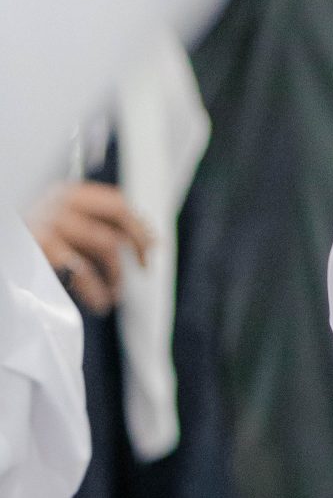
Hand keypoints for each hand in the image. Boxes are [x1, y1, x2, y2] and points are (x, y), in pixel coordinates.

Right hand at [27, 178, 152, 312]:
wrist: (2, 255)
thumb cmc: (25, 247)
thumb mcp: (57, 229)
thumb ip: (90, 227)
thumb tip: (146, 238)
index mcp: (66, 194)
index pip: (116, 202)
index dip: (138, 225)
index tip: (152, 245)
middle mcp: (60, 201)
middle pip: (118, 212)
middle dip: (139, 239)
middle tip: (145, 266)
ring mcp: (51, 222)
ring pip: (107, 244)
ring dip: (117, 274)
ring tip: (113, 294)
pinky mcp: (42, 248)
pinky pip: (84, 272)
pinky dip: (98, 291)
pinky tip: (100, 303)